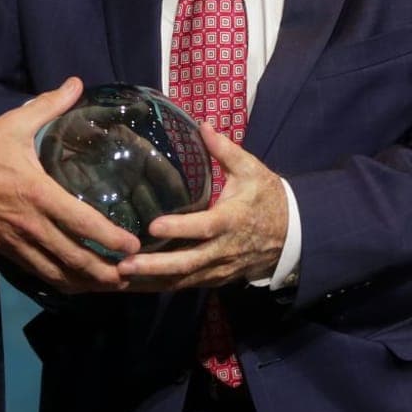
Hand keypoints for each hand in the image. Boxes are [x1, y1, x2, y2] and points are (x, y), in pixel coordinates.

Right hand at [0, 77, 138, 291]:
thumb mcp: (15, 124)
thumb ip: (50, 105)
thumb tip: (77, 83)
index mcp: (37, 193)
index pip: (82, 223)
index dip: (110, 238)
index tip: (134, 246)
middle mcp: (30, 224)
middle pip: (74, 260)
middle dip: (106, 274)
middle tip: (134, 276)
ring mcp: (16, 242)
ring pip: (57, 274)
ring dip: (87, 284)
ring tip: (113, 286)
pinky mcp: (5, 251)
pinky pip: (39, 274)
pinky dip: (62, 282)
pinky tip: (79, 282)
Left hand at [115, 125, 286, 291]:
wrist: (292, 234)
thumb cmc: (267, 197)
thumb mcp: (252, 170)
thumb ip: (226, 150)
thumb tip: (202, 125)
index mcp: (232, 220)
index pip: (204, 227)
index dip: (180, 228)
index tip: (153, 227)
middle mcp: (224, 249)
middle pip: (188, 263)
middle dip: (156, 266)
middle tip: (124, 265)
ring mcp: (220, 268)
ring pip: (184, 280)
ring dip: (152, 282)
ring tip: (120, 278)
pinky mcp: (215, 279)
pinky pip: (186, 286)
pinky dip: (160, 286)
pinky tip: (134, 284)